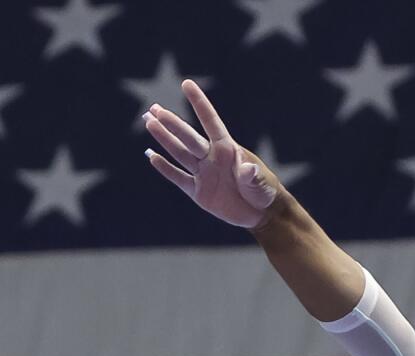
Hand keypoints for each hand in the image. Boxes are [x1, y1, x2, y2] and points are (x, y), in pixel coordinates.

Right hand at [143, 79, 277, 228]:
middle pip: (188, 138)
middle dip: (172, 124)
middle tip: (154, 109)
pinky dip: (165, 168)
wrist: (261, 212)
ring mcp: (203, 174)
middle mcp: (212, 157)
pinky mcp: (198, 192)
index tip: (187, 84)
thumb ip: (251, 176)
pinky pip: (178, 178)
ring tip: (149, 121)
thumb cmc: (264, 191)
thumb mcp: (260, 183)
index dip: (199, 103)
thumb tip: (248, 168)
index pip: (210, 122)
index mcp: (228, 149)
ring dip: (164, 139)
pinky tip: (151, 155)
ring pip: (180, 153)